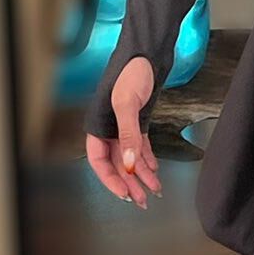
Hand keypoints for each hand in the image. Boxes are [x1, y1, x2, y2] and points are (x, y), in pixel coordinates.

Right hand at [84, 57, 162, 206]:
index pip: (100, 161)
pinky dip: (148, 159)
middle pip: (118, 164)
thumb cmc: (132, 72)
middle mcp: (109, 128)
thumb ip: (128, 135)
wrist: (148, 53)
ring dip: (142, 175)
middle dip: (130, 183)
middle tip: (143, 201)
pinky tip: (155, 170)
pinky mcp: (139, 121)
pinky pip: (141, 146)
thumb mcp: (128, 103)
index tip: (125, 194)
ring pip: (131, 157)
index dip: (111, 180)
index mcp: (99, 125)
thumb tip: (131, 165)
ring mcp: (124, 126)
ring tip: (154, 191)